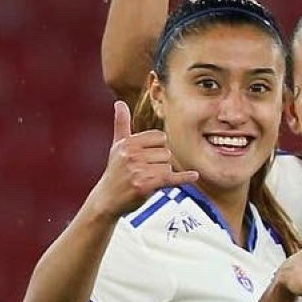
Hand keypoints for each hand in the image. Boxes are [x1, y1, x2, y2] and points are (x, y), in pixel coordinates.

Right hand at [86, 100, 197, 216]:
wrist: (107, 199)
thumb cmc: (115, 171)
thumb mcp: (117, 146)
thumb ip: (121, 123)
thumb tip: (119, 102)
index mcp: (127, 143)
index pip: (160, 137)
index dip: (157, 147)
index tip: (146, 156)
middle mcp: (131, 155)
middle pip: (166, 152)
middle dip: (159, 163)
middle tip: (143, 172)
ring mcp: (138, 170)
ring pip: (168, 166)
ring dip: (162, 174)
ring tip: (146, 180)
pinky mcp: (145, 185)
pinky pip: (170, 177)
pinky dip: (183, 178)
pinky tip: (194, 176)